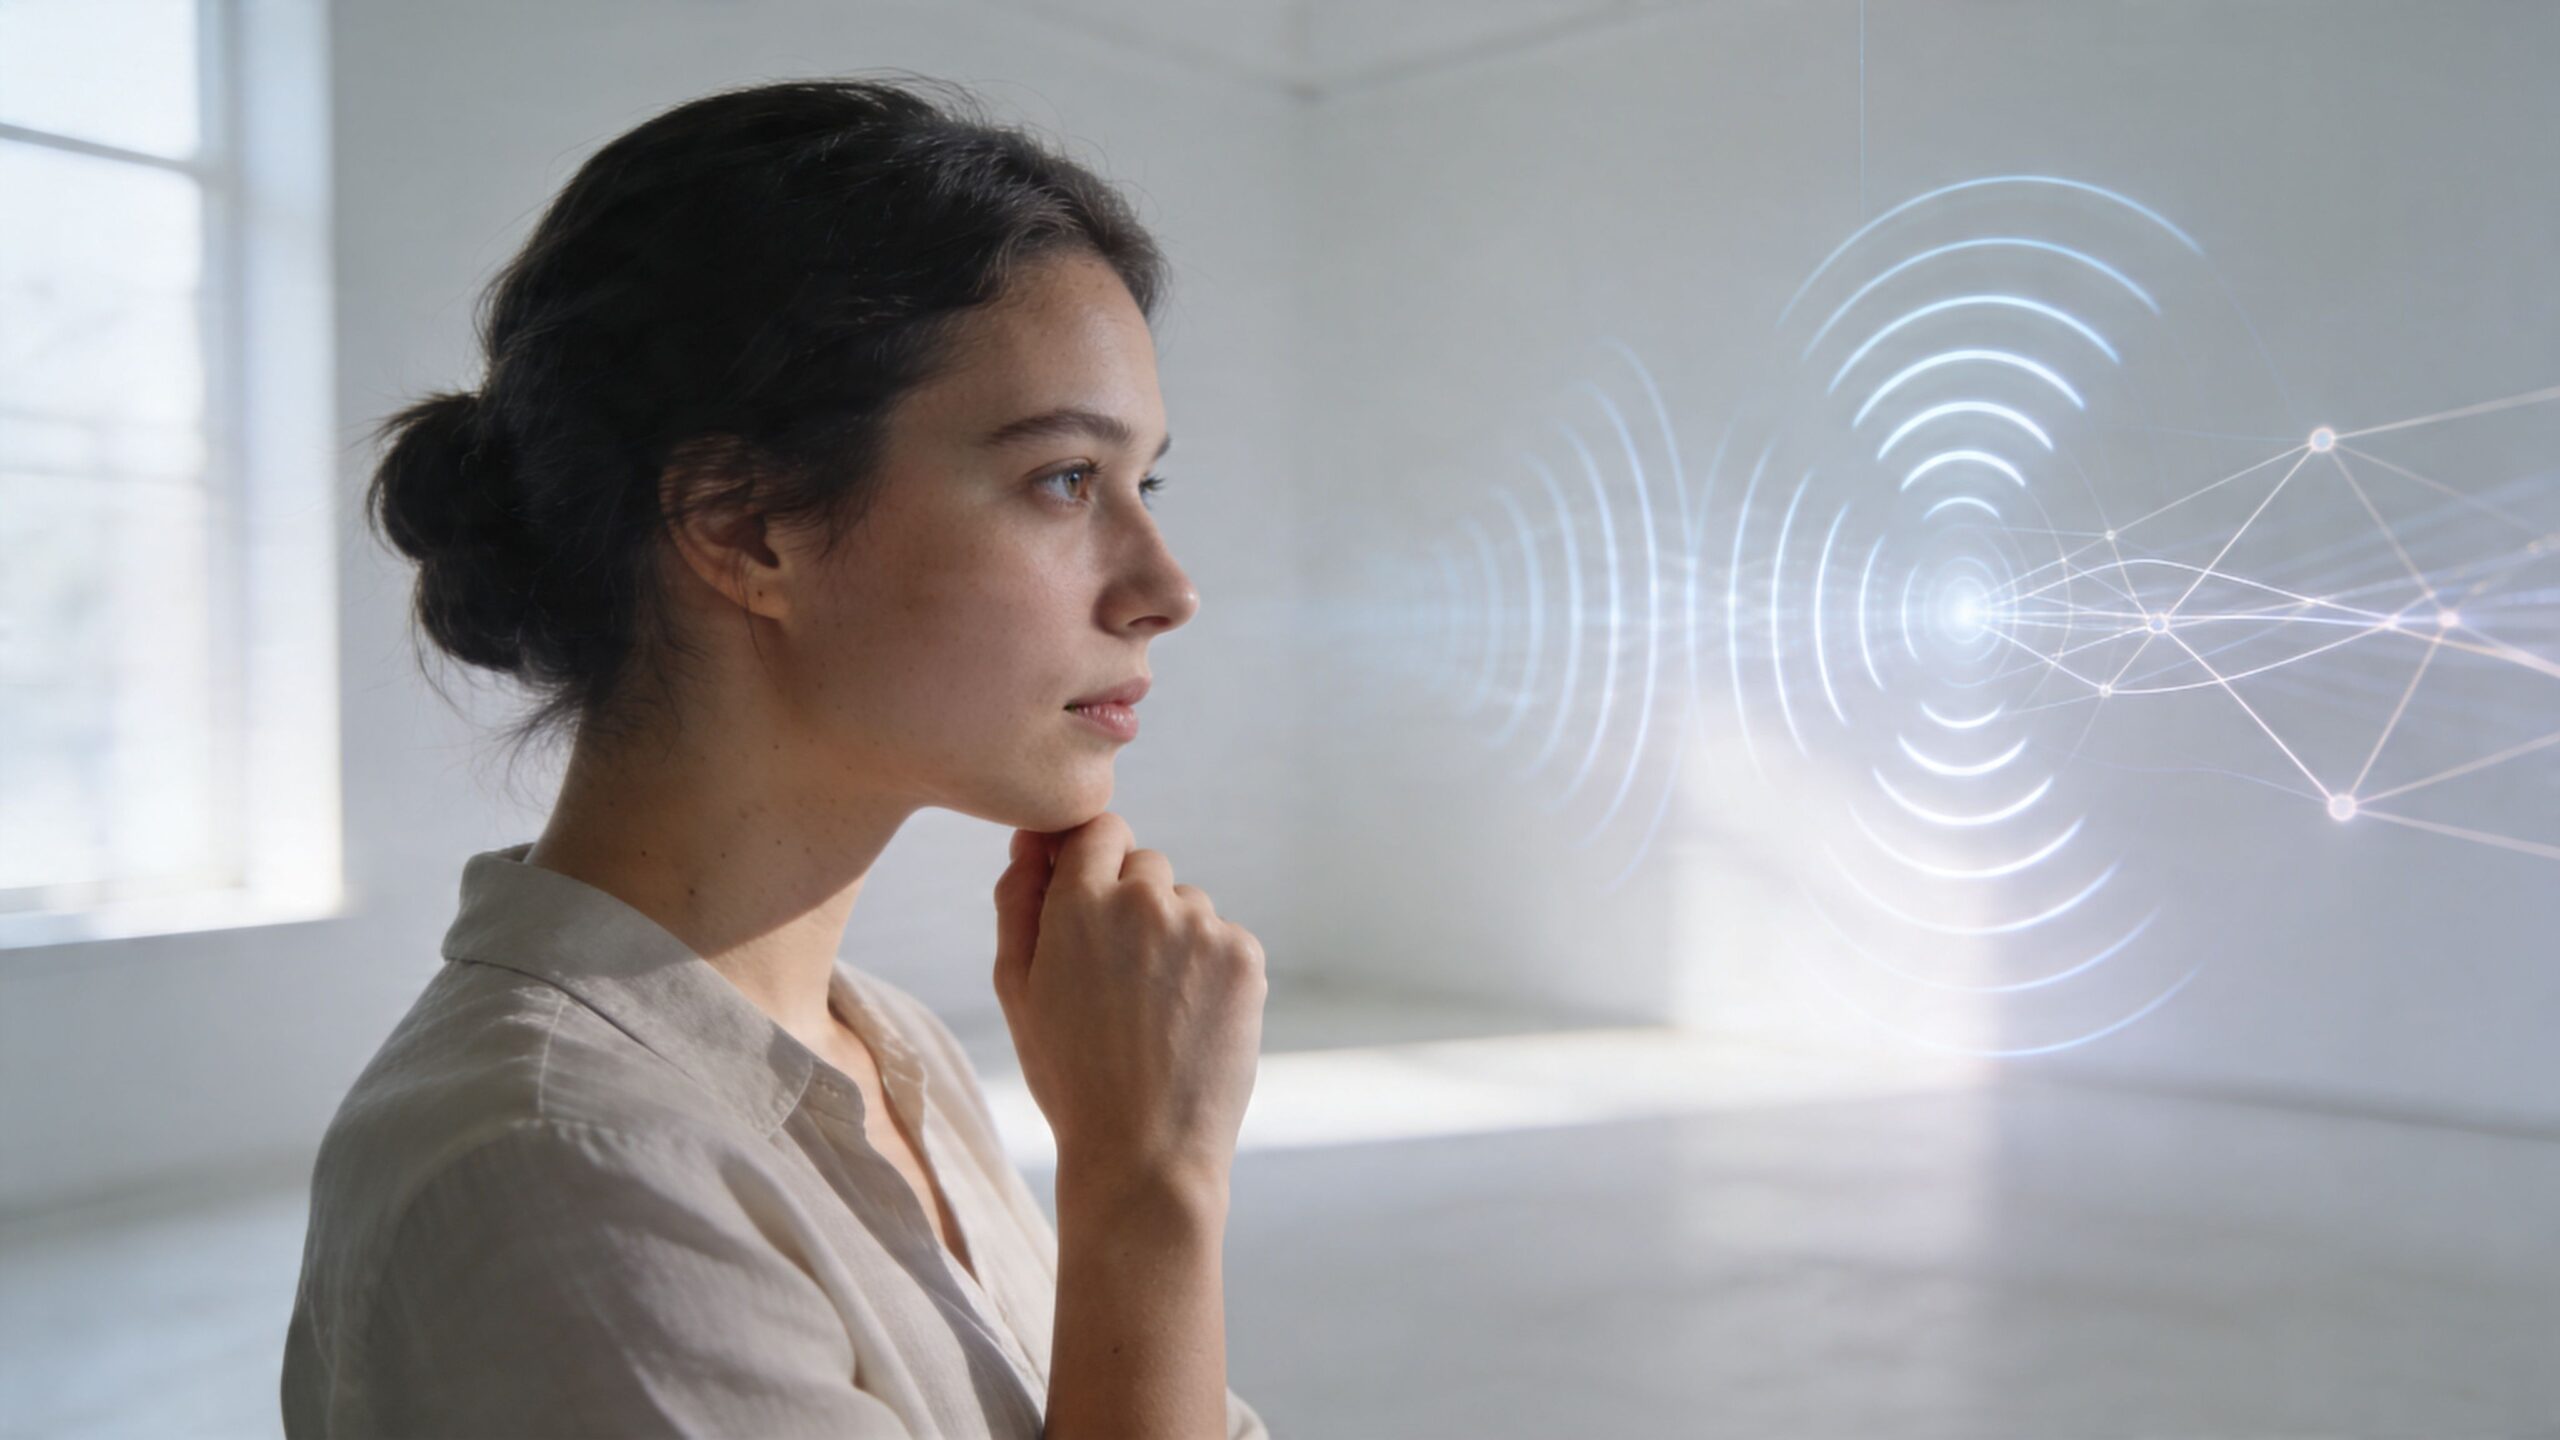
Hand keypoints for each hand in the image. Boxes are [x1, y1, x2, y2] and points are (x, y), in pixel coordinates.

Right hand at [990, 814, 1265, 1197]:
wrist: (1143, 1151)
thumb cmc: (1069, 1073)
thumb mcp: (1017, 989)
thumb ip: (1017, 901)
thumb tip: (1032, 840)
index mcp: (1078, 902)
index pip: (1098, 828)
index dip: (1093, 862)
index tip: (1090, 902)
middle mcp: (1144, 900)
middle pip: (1145, 864)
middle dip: (1131, 902)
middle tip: (1117, 980)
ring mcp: (1201, 926)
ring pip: (1187, 904)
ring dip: (1172, 937)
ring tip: (1153, 1012)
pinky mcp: (1245, 955)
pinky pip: (1223, 937)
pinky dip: (1209, 968)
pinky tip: (1187, 1020)